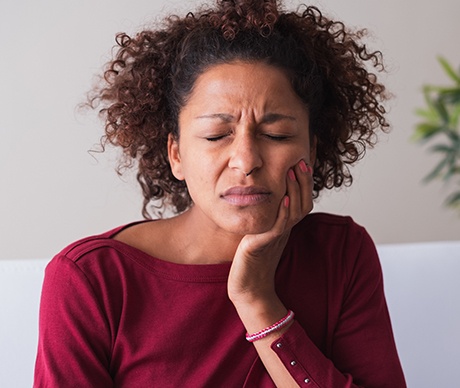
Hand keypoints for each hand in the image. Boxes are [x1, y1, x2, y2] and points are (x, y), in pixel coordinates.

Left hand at [228, 159, 313, 305]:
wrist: (248, 288)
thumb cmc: (251, 261)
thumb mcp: (262, 233)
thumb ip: (268, 217)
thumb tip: (268, 198)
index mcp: (285, 226)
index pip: (301, 201)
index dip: (304, 183)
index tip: (301, 162)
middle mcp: (285, 231)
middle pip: (302, 203)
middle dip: (303, 181)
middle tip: (301, 161)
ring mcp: (276, 238)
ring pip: (293, 212)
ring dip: (294, 191)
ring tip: (292, 171)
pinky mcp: (264, 245)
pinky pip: (278, 227)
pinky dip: (282, 212)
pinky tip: (281, 198)